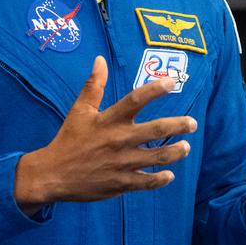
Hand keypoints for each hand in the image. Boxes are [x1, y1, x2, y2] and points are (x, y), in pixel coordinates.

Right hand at [14, 55, 196, 212]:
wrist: (53, 174)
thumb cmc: (68, 140)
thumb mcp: (79, 111)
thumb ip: (94, 86)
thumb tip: (100, 60)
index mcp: (109, 120)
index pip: (135, 99)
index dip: (155, 89)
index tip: (172, 82)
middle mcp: (119, 140)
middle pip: (156, 130)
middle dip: (178, 126)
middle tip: (192, 123)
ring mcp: (122, 163)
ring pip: (158, 157)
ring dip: (176, 152)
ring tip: (186, 148)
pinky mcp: (121, 183)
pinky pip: (147, 182)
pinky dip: (160, 179)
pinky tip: (169, 174)